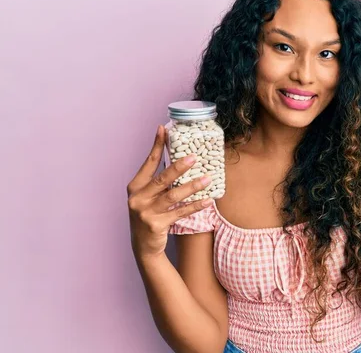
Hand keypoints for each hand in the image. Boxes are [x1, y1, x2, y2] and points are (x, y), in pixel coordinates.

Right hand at [126, 125, 212, 259]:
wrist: (144, 247)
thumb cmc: (149, 215)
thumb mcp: (147, 197)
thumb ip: (158, 182)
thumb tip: (180, 160)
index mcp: (135, 187)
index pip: (148, 163)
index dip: (157, 146)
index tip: (163, 130)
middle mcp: (137, 198)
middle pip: (161, 179)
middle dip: (178, 167)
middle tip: (194, 157)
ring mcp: (146, 212)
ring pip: (173, 196)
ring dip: (192, 187)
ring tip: (208, 179)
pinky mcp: (156, 225)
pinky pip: (180, 213)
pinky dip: (195, 206)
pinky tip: (208, 200)